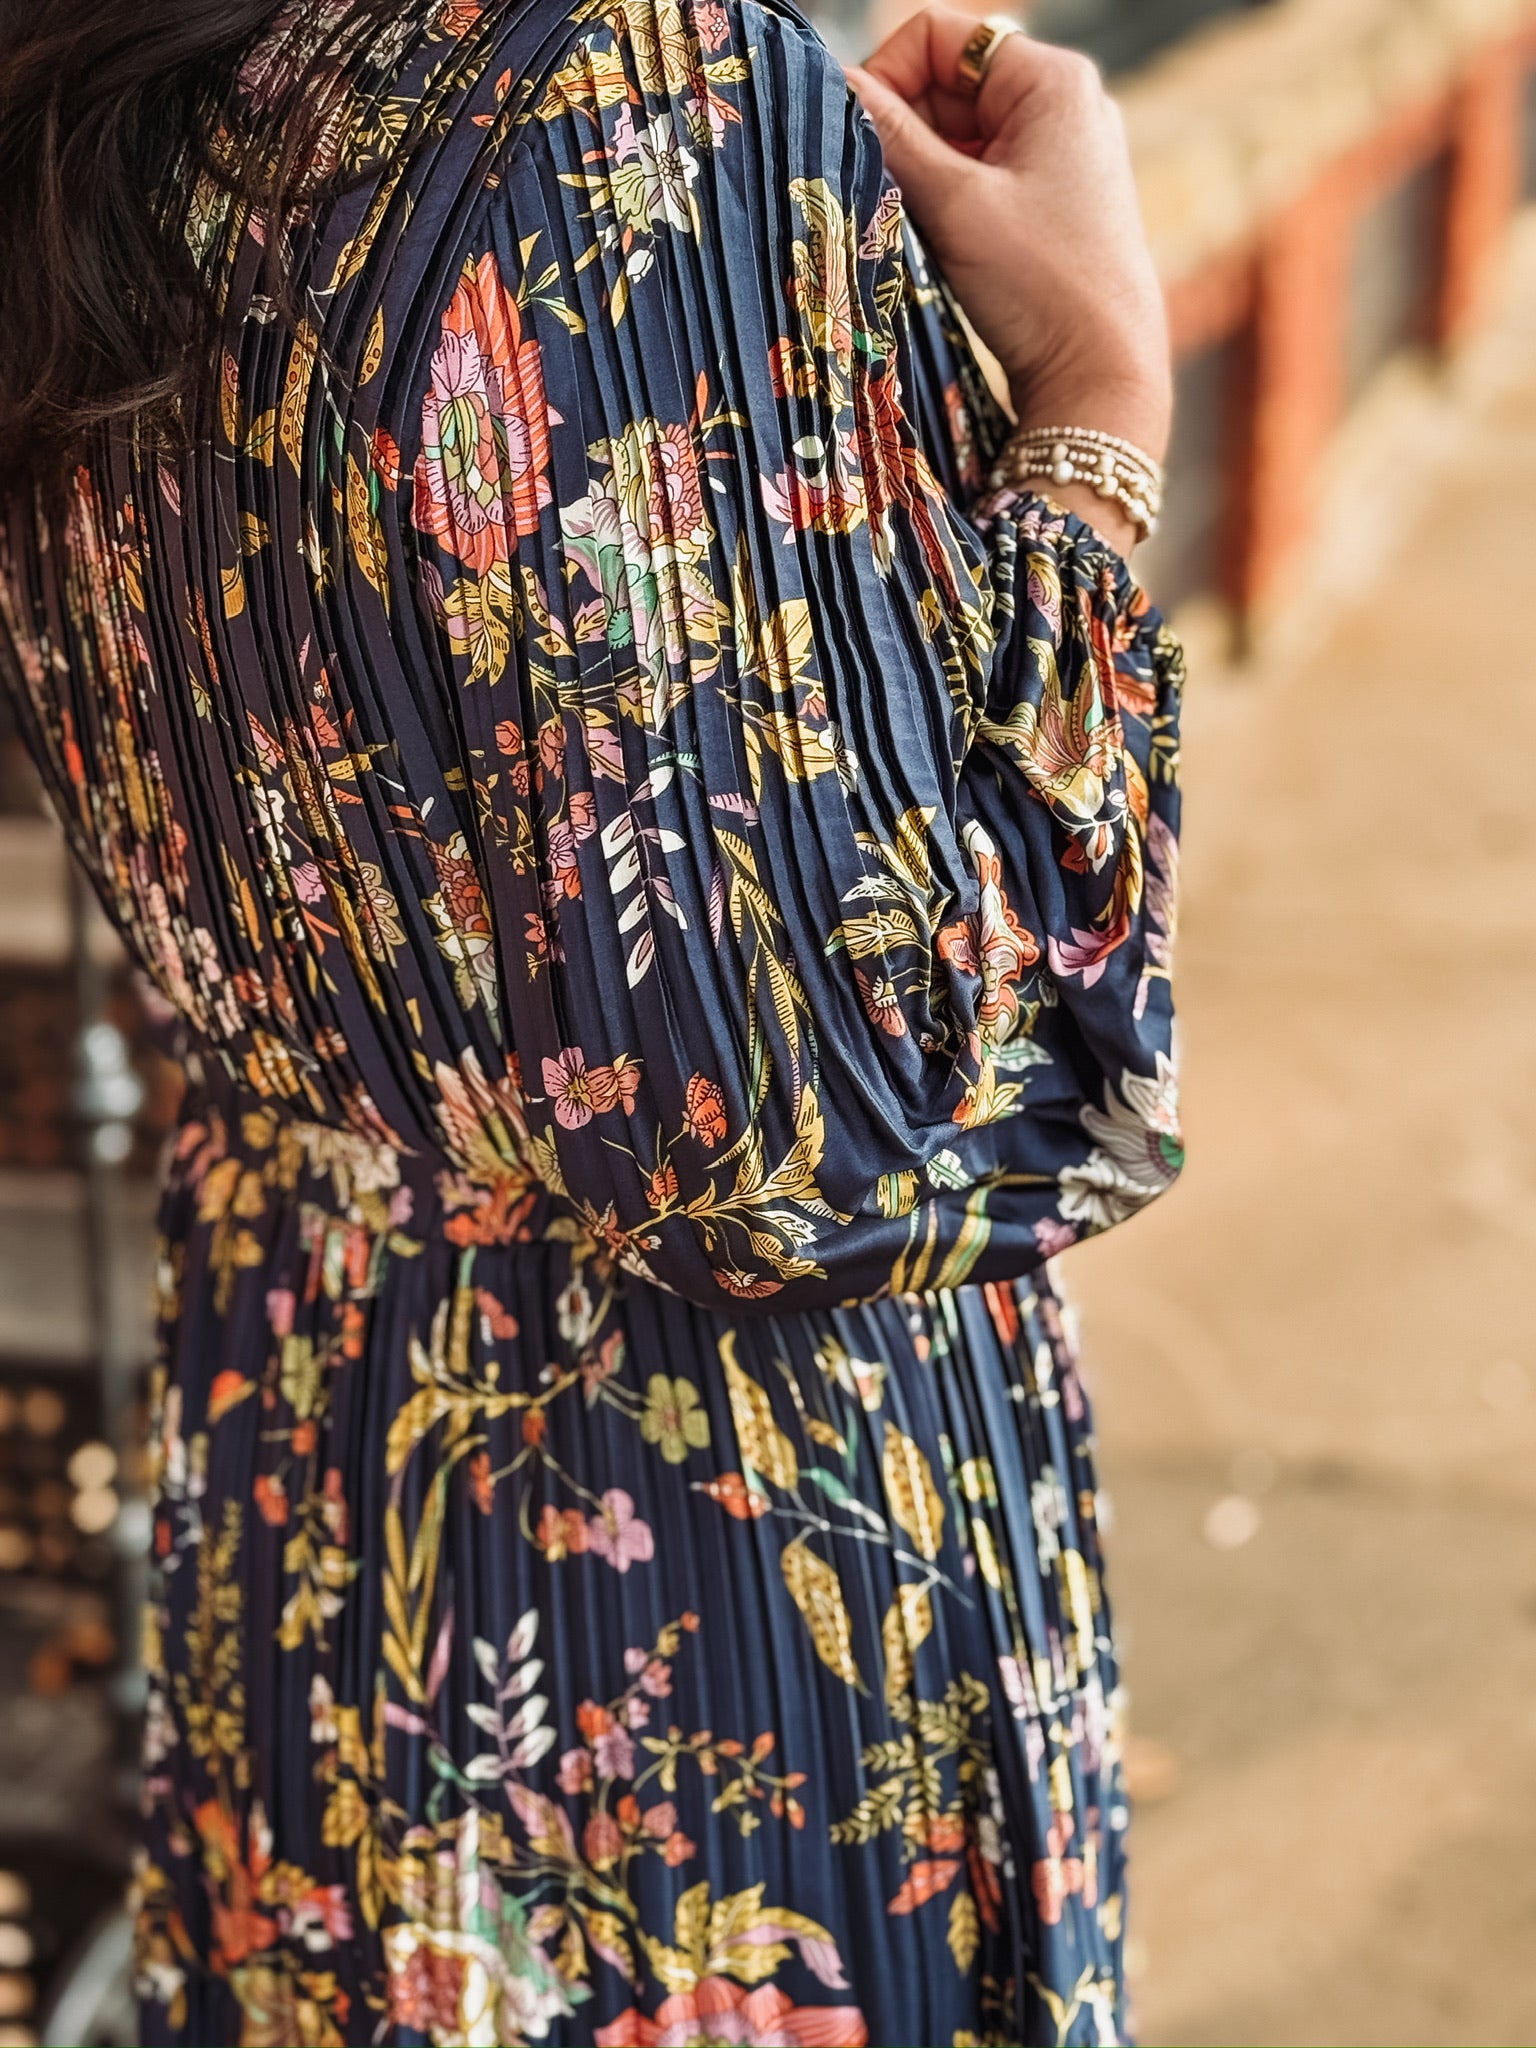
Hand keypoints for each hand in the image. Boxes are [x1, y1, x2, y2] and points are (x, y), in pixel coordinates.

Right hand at [848, 8, 1170, 545]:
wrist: (1103, 376)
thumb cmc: (1042, 286)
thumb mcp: (953, 204)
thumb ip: (890, 138)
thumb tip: (836, 87)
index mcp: (1052, 79)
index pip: (939, 35)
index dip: (887, 75)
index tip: (857, 137)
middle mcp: (1064, 105)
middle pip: (947, 84)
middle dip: (905, 133)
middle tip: (883, 192)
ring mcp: (1061, 155)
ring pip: (958, 136)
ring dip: (923, 174)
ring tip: (922, 227)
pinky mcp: (1053, 203)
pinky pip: (979, 178)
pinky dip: (948, 202)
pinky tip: (944, 245)